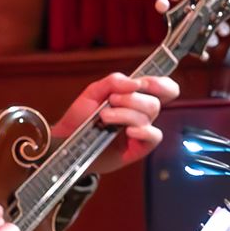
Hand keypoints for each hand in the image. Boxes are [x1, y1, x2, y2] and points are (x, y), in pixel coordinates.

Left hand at [52, 71, 179, 173]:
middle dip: (131, 99)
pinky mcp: (138, 148)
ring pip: (148, 117)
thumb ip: (113, 81)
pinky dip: (143, 131)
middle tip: (111, 100)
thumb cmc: (80, 117)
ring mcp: (140, 131)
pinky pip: (154, 137)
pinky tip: (129, 131)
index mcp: (134, 97)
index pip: (163, 88)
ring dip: (126, 114)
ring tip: (104, 117)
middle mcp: (140, 113)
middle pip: (153, 103)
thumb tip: (135, 82)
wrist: (67, 141)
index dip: (160, 84)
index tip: (143, 84)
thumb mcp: (93, 92)